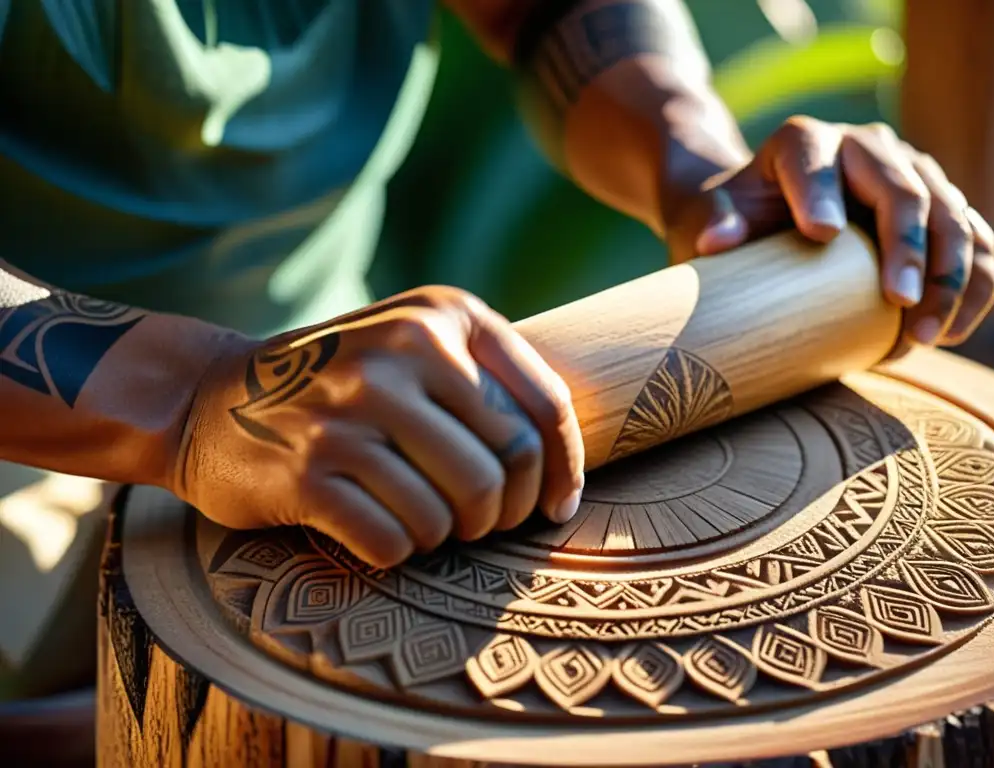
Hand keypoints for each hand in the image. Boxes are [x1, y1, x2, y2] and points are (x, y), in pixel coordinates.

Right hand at [175, 287, 584, 567]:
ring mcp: (351, 411)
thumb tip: (563, 468)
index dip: (564, 470)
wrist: (207, 397)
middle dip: (500, 513)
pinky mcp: (309, 471)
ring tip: (419, 520)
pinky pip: (394, 543)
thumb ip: (484, 380)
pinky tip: (376, 531)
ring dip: (444, 534)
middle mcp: (401, 352)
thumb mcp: (411, 345)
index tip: (555, 507)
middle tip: (476, 523)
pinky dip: (395, 552)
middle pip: (504, 467)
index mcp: (442, 316)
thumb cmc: (336, 385)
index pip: (545, 405)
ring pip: (453, 513)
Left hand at [666, 116, 993, 347]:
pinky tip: (953, 331)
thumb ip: (710, 222)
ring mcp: (908, 176)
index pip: (816, 160)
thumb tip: (719, 241)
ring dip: (952, 277)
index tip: (820, 237)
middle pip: (905, 189)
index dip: (821, 193)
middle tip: (902, 305)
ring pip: (953, 216)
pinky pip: (973, 242)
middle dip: (911, 248)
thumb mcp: (705, 217)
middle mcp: (864, 149)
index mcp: (804, 143)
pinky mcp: (933, 210)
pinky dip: (973, 286)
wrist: (757, 217)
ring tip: (926, 336)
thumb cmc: (729, 221)